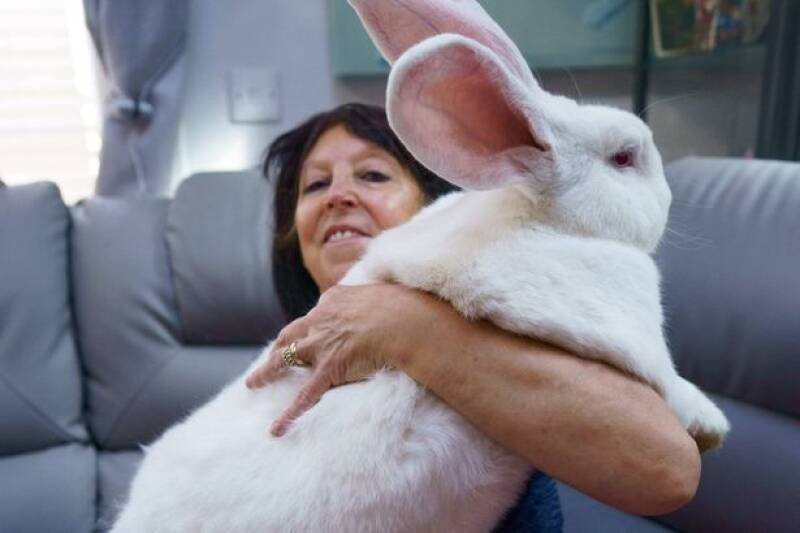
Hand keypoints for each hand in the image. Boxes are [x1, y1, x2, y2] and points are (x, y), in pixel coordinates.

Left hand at [245, 284, 405, 436]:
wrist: (403, 321)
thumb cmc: (400, 306)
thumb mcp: (380, 292)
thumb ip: (370, 299)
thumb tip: (377, 300)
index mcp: (332, 301)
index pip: (314, 317)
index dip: (309, 326)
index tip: (308, 332)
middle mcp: (320, 321)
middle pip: (290, 334)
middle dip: (278, 347)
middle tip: (270, 357)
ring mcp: (321, 345)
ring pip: (284, 359)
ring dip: (266, 372)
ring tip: (253, 384)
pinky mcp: (329, 368)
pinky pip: (306, 395)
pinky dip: (290, 413)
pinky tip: (277, 428)